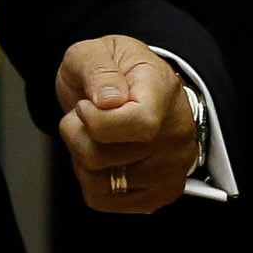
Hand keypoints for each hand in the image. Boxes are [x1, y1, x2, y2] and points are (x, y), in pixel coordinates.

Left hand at [55, 36, 197, 214]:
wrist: (140, 91)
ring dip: (82, 159)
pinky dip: (92, 181)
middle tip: (87, 116)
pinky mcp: (158, 195)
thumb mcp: (100, 51)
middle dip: (76, 134)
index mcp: (164, 95)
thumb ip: (98, 68)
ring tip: (97, 137)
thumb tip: (106, 100)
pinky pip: (103, 201)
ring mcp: (170, 171)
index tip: (87, 103)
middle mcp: (176, 137)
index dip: (93, 118)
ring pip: (98, 183)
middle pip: (100, 157)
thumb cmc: (120, 72)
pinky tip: (104, 159)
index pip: (136, 125)